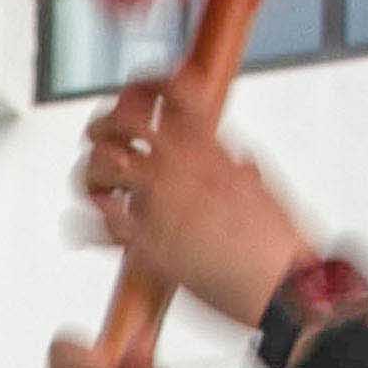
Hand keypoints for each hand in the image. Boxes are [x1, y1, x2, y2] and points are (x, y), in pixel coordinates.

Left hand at [74, 81, 320, 329]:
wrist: (279, 284)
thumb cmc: (276, 242)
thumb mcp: (262, 186)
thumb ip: (235, 166)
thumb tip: (232, 160)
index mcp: (209, 148)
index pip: (171, 90)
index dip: (148, 83)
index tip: (141, 95)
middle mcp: (179, 166)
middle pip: (120, 120)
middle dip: (104, 127)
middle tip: (105, 141)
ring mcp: (157, 201)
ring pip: (100, 164)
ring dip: (94, 175)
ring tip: (101, 189)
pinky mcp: (143, 242)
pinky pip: (96, 223)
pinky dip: (88, 226)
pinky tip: (98, 228)